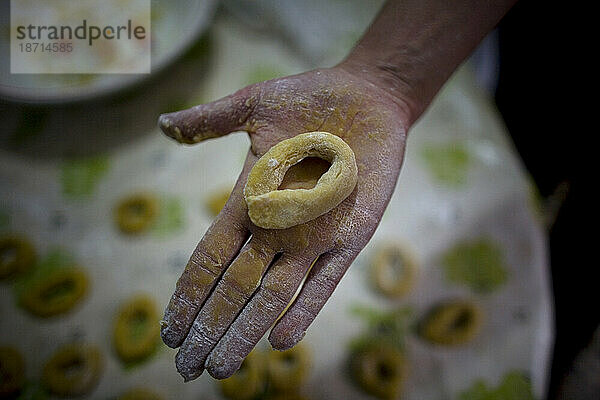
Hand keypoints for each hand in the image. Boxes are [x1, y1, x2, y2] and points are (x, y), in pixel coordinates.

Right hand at [158, 65, 410, 380]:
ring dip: (248, 329)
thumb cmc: (311, 97)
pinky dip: (305, 307)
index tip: (169, 331)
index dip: (188, 295)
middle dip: (210, 328)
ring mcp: (314, 234)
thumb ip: (210, 120)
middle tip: (187, 370)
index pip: (209, 258)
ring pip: (274, 292)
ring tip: (225, 368)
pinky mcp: (351, 233)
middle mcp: (277, 228)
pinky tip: (282, 339)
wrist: (367, 95)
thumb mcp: (254, 104)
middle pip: (236, 287)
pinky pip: (326, 278)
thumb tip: (160, 126)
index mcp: (249, 202)